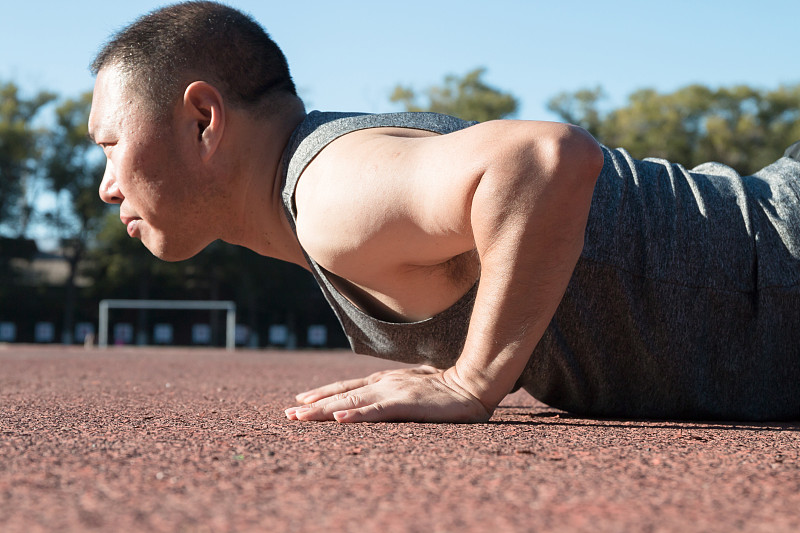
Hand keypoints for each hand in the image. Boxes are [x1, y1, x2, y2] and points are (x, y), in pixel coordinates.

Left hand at [294, 365, 439, 404]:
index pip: (346, 386)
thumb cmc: (446, 388)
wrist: (471, 383)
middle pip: (341, 393)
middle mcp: (383, 382)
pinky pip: (376, 410)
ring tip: (300, 416)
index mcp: (384, 379)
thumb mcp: (413, 386)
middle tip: (288, 414)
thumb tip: (384, 397)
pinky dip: (356, 414)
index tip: (301, 400)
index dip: (323, 393)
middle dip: (313, 404)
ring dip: (323, 409)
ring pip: (351, 401)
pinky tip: (339, 418)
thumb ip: (395, 389)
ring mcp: (393, 391)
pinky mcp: (405, 402)